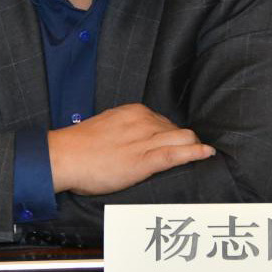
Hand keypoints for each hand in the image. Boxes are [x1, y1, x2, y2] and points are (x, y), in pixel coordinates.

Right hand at [47, 103, 214, 195]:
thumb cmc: (80, 146)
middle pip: (177, 129)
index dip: (171, 135)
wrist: (64, 156)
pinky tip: (207, 154)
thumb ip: (125, 129)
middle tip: (188, 154)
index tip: (172, 144)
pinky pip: (176, 154)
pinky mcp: (144, 160)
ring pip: (183, 139)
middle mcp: (143, 121)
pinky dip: (195, 153)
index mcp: (133, 112)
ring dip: (193, 147)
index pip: (164, 121)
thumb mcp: (106, 126)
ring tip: (199, 156)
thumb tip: (134, 139)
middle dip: (186, 141)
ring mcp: (145, 140)